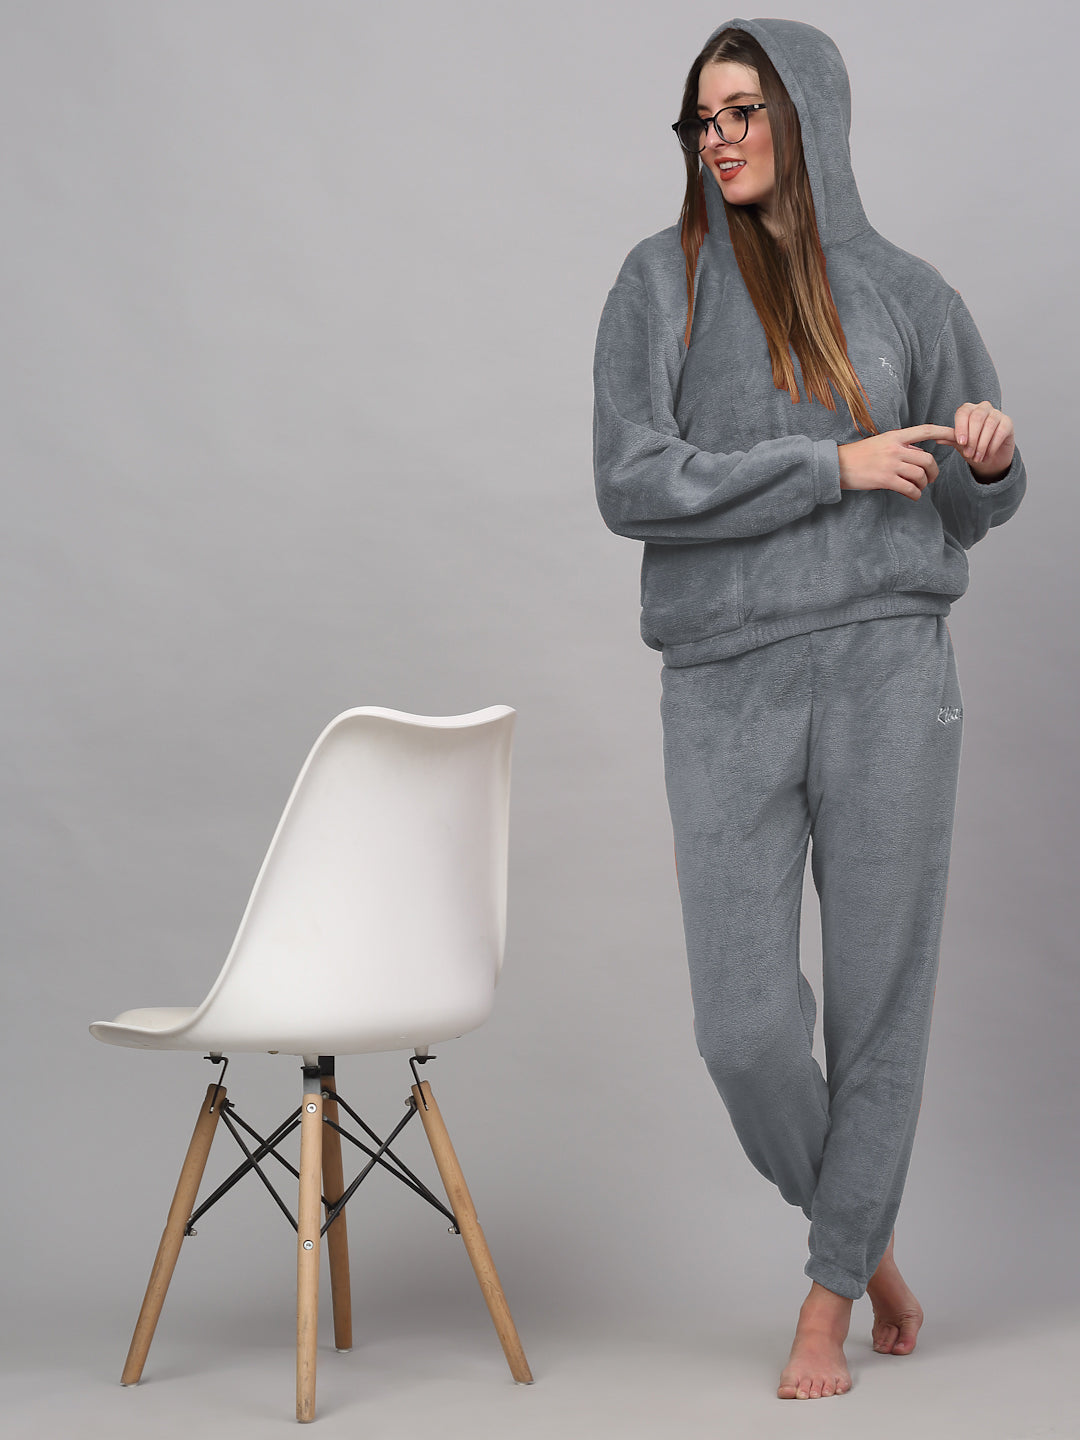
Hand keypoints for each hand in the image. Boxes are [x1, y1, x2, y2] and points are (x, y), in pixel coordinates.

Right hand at [838, 424, 954, 500]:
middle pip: (927, 459)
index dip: (944, 432)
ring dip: (923, 484)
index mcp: (895, 436)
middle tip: (931, 479)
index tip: (957, 437)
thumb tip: (919, 454)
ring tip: (918, 488)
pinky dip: (915, 494)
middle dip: (933, 471)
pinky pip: (910, 489)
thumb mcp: (881, 443)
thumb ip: (901, 446)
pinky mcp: (885, 480)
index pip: (926, 430)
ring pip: (920, 475)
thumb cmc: (859, 455)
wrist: (837, 465)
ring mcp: (890, 464)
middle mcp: (895, 448)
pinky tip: (912, 496)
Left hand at [936, 401, 1015, 480]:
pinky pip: (1000, 431)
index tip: (961, 443)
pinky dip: (992, 446)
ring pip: (989, 424)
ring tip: (977, 458)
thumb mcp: (959, 444)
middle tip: (969, 454)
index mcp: (967, 410)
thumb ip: (950, 439)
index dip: (961, 427)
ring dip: (982, 444)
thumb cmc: (972, 447)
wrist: (989, 458)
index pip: (963, 413)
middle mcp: (982, 408)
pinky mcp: (1008, 422)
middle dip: (972, 438)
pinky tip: (987, 456)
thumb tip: (937, 438)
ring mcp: (996, 413)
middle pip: (977, 418)